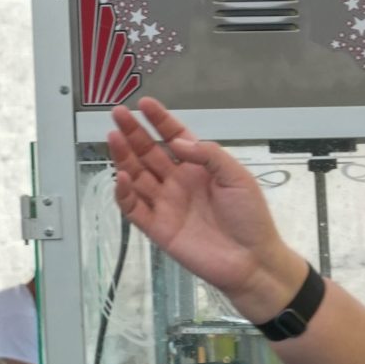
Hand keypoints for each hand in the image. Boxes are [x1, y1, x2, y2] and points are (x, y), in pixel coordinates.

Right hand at [107, 98, 302, 314]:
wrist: (251, 260)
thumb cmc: (250, 217)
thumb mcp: (237, 176)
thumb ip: (208, 154)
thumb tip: (176, 142)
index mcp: (199, 167)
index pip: (173, 137)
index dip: (159, 121)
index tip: (144, 104)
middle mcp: (178, 182)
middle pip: (149, 153)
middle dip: (133, 133)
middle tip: (117, 114)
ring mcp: (166, 204)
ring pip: (137, 176)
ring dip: (124, 157)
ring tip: (113, 137)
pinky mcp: (157, 227)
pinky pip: (134, 208)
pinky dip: (124, 192)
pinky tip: (121, 176)